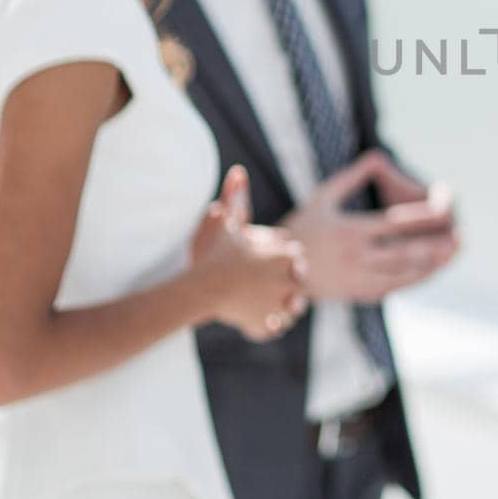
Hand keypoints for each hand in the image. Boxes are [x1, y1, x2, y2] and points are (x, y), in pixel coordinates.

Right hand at [190, 166, 308, 340]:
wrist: (199, 290)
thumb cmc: (213, 254)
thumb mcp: (224, 222)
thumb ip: (235, 197)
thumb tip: (238, 171)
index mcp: (287, 257)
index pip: (297, 257)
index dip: (284, 258)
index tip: (269, 259)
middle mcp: (291, 282)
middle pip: (299, 283)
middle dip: (287, 282)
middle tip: (266, 282)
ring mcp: (280, 307)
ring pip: (292, 308)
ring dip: (282, 305)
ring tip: (264, 300)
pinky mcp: (266, 326)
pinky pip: (274, 327)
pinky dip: (267, 325)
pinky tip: (255, 317)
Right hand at [282, 150, 459, 303]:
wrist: (276, 270)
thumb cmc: (302, 227)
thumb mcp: (323, 196)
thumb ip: (352, 176)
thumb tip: (378, 154)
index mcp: (348, 231)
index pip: (393, 223)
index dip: (421, 218)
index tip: (444, 210)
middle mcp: (355, 257)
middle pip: (403, 252)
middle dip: (434, 246)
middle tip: (459, 238)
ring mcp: (357, 279)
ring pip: (402, 274)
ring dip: (430, 265)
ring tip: (451, 254)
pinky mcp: (358, 294)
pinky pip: (393, 288)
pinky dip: (413, 280)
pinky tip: (430, 271)